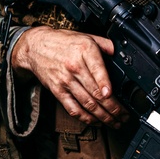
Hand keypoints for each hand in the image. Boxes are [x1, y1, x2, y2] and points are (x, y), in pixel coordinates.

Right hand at [10, 26, 127, 126]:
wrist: (35, 47)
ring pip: (87, 103)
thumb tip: (120, 54)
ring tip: (115, 123)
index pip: (96, 70)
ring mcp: (65, 81)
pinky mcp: (58, 91)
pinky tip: (96, 122)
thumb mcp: (86, 36)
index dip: (105, 84)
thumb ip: (105, 44)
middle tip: (124, 116)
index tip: (111, 95)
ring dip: (103, 116)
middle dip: (113, 108)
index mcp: (85, 50)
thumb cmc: (62, 42)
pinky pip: (73, 108)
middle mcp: (75, 66)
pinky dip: (85, 118)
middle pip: (95, 92)